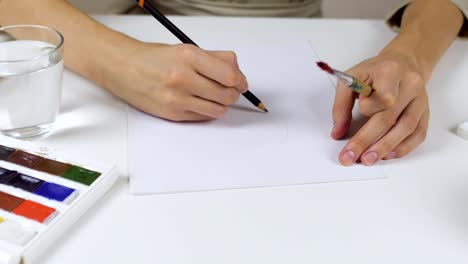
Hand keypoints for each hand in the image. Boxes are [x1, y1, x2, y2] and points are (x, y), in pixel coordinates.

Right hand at [107, 42, 247, 120]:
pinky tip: (200, 102)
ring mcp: (177, 99)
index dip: (240, 80)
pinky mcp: (172, 114)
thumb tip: (238, 73)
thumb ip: (214, 59)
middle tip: (231, 90)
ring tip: (215, 96)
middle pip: (227, 94)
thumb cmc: (154, 58)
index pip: (230, 74)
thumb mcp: (186, 49)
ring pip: (218, 110)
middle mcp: (183, 78)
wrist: (123, 68)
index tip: (240, 81)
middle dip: (234, 93)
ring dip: (222, 105)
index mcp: (189, 57)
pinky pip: (203, 117)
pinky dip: (208, 111)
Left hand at [331, 51, 429, 165]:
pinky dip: (403, 148)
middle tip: (353, 156)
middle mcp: (410, 85)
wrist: (403, 63)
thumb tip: (337, 133)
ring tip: (368, 159)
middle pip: (389, 117)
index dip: (369, 108)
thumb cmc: (375, 72)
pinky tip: (388, 155)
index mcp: (390, 71)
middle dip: (368, 140)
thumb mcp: (351, 78)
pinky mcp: (425, 113)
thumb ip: (341, 105)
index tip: (359, 110)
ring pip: (406, 128)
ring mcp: (420, 100)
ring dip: (385, 147)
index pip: (383, 96)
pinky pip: (418, 134)